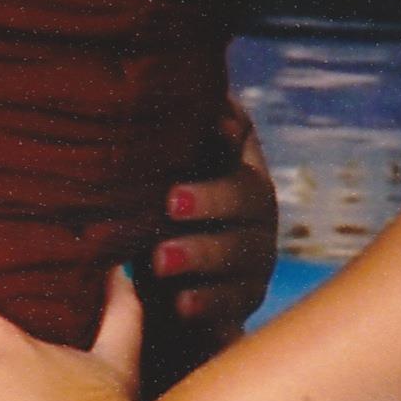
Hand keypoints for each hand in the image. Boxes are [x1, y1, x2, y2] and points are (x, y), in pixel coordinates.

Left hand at [134, 98, 278, 370]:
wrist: (164, 294)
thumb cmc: (152, 218)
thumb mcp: (149, 178)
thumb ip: (154, 142)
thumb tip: (144, 95)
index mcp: (232, 163)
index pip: (239, 136)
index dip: (227, 131)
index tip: (209, 130)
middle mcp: (254, 207)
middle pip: (248, 197)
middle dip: (210, 199)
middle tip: (169, 203)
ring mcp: (256, 254)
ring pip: (241, 251)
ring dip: (201, 254)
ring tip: (159, 261)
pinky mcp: (245, 298)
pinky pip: (235, 301)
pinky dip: (208, 303)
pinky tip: (182, 305)